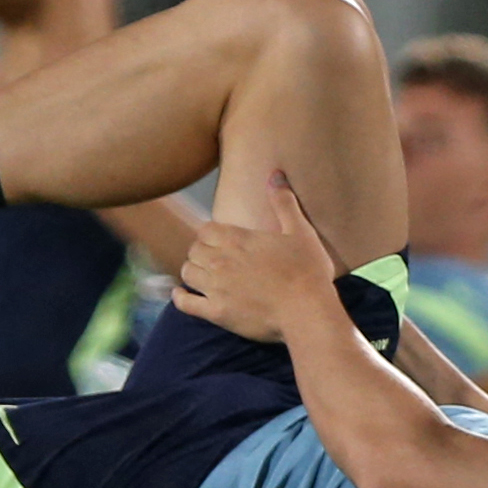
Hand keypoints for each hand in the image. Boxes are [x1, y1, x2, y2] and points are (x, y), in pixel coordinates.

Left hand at [171, 172, 346, 350]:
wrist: (307, 311)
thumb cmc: (307, 271)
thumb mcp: (300, 231)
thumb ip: (284, 202)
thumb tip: (275, 174)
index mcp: (237, 239)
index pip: (206, 229)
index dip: (210, 235)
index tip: (218, 241)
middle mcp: (220, 260)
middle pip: (194, 250)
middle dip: (201, 252)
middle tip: (212, 259)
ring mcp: (216, 287)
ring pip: (188, 272)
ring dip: (193, 272)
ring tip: (203, 275)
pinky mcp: (216, 313)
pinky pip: (185, 304)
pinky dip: (180, 298)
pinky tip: (181, 294)